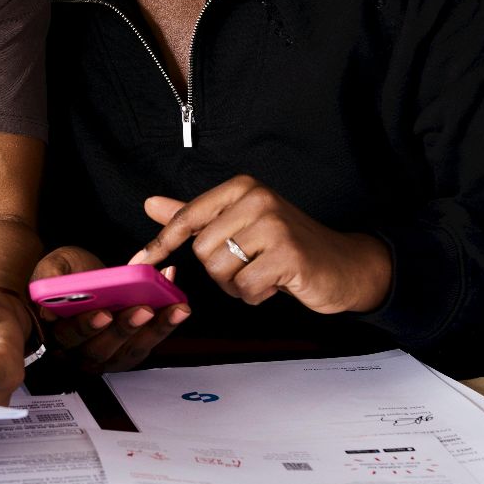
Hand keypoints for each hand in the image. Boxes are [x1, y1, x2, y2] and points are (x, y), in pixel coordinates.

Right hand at [33, 246, 188, 373]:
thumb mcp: (53, 265)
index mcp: (57, 333)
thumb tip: (48, 310)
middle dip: (125, 328)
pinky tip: (179, 305)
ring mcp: (107, 355)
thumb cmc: (67, 273)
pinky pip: (149, 344)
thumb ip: (48, 280)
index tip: (104, 313)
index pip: (69, 336)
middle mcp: (79, 352)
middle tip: (144, 308)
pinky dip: (166, 325)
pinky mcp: (129, 352)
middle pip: (101, 350)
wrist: (85, 275)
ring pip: (130, 351)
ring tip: (174, 308)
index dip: (87, 326)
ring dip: (155, 330)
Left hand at [130, 175, 393, 314]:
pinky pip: (245, 288)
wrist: (344, 265)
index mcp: (242, 188)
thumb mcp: (239, 224)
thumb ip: (195, 215)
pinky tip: (277, 284)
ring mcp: (274, 225)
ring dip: (238, 285)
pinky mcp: (288, 254)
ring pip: (220, 271)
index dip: (161, 243)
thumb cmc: (287, 246)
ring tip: (263, 274)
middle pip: (202, 251)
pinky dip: (256, 296)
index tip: (139, 262)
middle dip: (220, 271)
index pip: (188, 217)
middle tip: (249, 266)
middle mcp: (257, 199)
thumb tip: (150, 204)